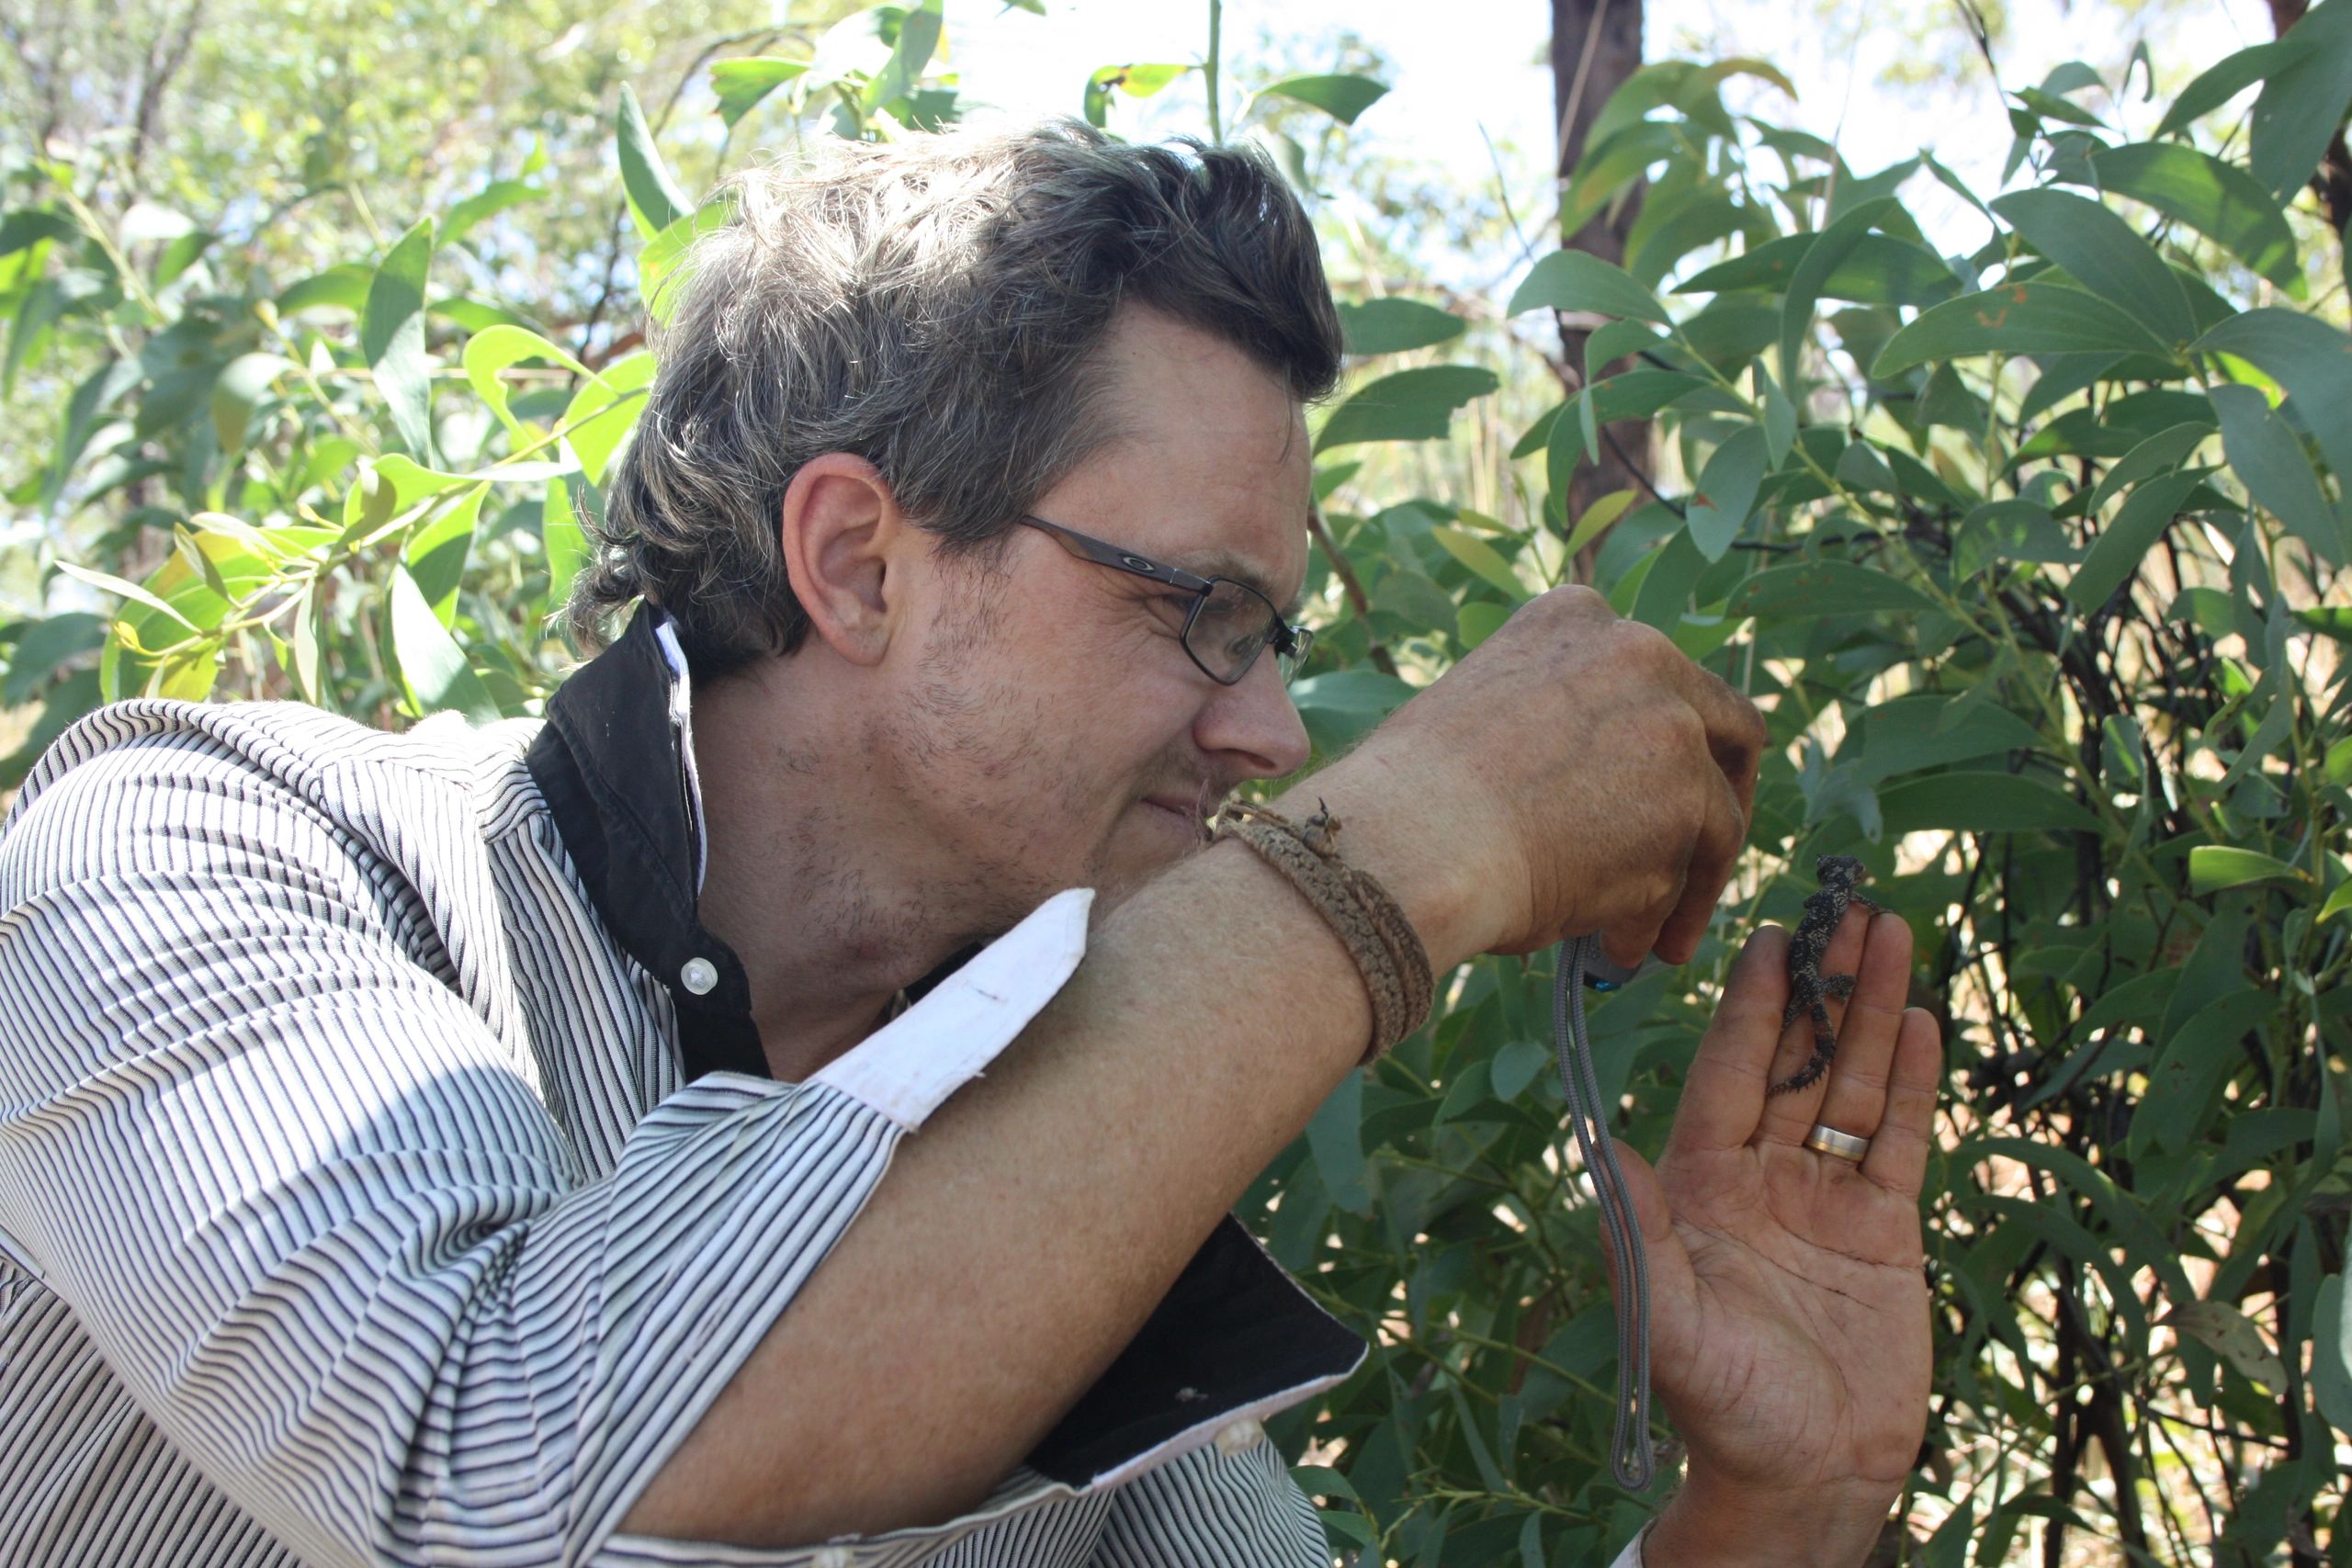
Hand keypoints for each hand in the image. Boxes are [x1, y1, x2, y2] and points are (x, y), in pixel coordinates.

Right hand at [1326, 587, 1765, 970]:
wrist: (1413, 839)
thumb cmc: (1416, 799)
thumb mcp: (1485, 718)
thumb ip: (1556, 733)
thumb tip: (1594, 802)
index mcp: (1576, 621)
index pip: (1652, 675)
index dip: (1660, 738)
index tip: (1651, 785)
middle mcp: (1638, 653)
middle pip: (1723, 725)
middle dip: (1719, 795)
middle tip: (1699, 851)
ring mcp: (1672, 725)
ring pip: (1714, 815)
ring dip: (1684, 881)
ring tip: (1642, 933)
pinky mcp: (1689, 800)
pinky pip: (1693, 872)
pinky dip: (1664, 914)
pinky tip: (1623, 946)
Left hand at [1622, 910, 1939, 1567]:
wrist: (1807, 1476)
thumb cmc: (1724, 1406)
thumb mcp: (1670, 1321)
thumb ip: (1642, 1235)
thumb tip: (1598, 1147)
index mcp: (1702, 1185)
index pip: (1729, 1074)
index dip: (1751, 1007)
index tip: (1770, 939)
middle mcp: (1761, 1176)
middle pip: (1794, 1062)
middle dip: (1820, 988)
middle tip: (1845, 908)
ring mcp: (1825, 1198)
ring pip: (1850, 1085)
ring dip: (1872, 1015)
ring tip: (1893, 937)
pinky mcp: (1884, 1229)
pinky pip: (1896, 1139)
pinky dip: (1910, 1082)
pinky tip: (1923, 1022)